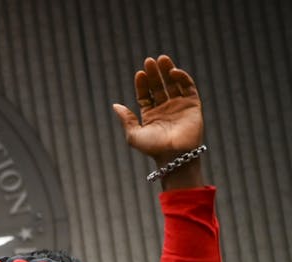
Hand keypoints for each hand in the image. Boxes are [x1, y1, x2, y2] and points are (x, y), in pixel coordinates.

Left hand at [111, 55, 204, 183]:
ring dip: (167, 71)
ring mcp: (179, 106)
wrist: (174, 155)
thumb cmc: (153, 148)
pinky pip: (188, 87)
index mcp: (150, 115)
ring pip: (173, 84)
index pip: (145, 95)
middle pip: (159, 86)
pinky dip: (182, 78)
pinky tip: (173, 72)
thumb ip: (126, 119)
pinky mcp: (193, 105)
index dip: (142, 84)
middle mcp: (165, 109)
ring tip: (161, 59)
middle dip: (154, 74)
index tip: (139, 73)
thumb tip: (115, 105)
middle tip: (149, 60)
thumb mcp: (133, 134)